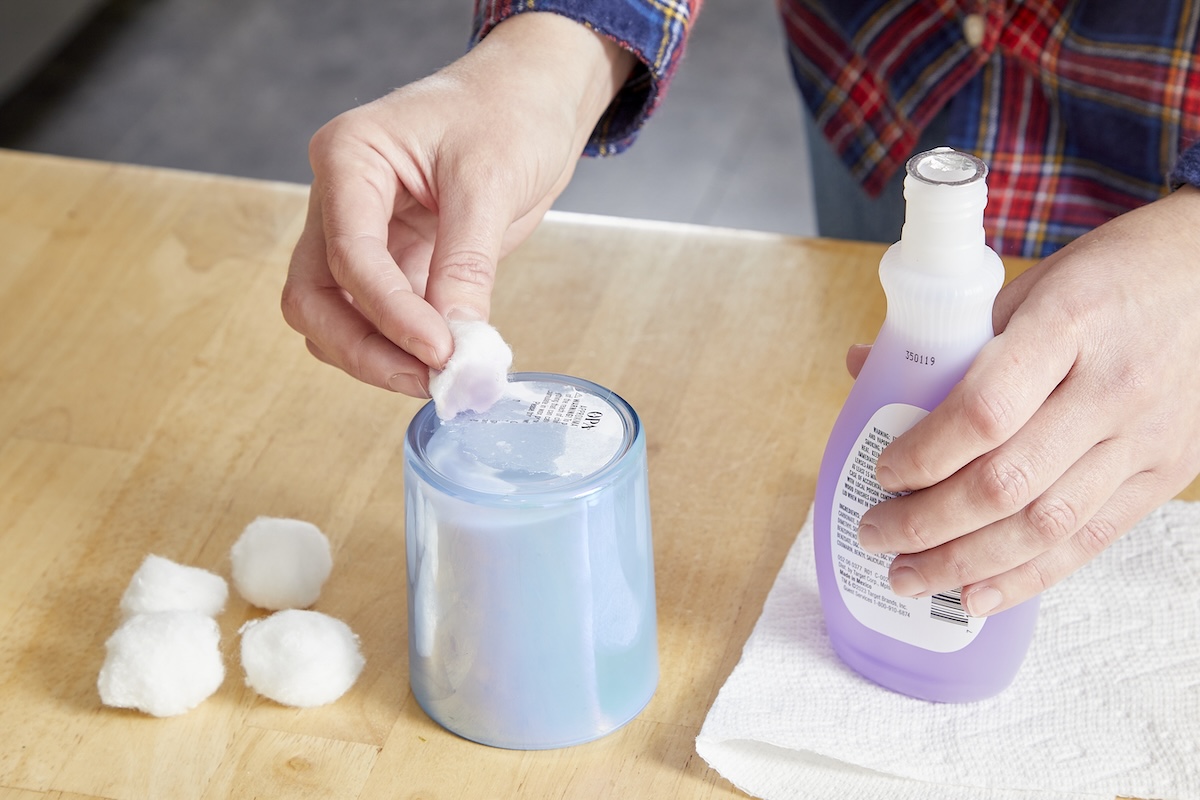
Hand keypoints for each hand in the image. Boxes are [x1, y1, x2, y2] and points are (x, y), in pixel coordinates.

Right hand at [281, 13, 632, 394]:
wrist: (534, 99)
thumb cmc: (509, 110)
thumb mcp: (491, 181)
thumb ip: (467, 264)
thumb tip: (459, 344)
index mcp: (349, 157)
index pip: (349, 254)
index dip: (390, 313)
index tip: (440, 350)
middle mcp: (341, 199)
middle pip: (316, 296)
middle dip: (364, 348)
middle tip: (427, 379)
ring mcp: (362, 234)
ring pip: (334, 317)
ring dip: (377, 357)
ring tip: (442, 377)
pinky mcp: (394, 263)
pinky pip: (377, 320)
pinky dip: (401, 349)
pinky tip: (444, 364)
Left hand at [853, 186, 1199, 614]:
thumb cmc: (1119, 273)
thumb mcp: (1033, 282)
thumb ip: (954, 335)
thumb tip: (866, 366)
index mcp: (1068, 326)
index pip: (983, 412)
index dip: (924, 454)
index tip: (882, 472)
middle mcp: (1111, 389)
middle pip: (1006, 483)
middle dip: (926, 524)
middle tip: (875, 534)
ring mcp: (1146, 438)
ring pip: (1045, 526)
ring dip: (965, 564)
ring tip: (909, 578)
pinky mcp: (1167, 473)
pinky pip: (1090, 541)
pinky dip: (1028, 576)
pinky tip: (977, 595)